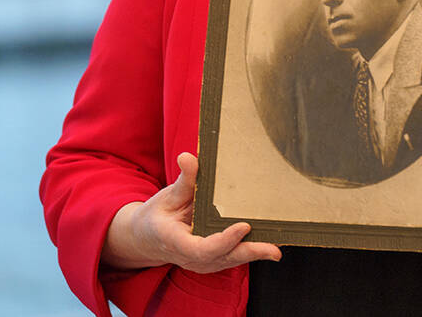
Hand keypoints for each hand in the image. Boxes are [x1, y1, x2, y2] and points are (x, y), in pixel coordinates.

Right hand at [102, 152, 281, 272]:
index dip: (224, 239)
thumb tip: (188, 158)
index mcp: (177, 241)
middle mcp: (191, 257)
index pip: (203, 248)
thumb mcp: (166, 197)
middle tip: (272, 250)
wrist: (146, 238)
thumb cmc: (157, 216)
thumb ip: (183, 180)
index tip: (243, 226)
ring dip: (254, 255)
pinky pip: (231, 258)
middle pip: (223, 259)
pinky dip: (250, 253)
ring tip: (275, 249)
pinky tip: (268, 246)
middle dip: (250, 253)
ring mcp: (201, 263)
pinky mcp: (211, 261)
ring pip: (230, 261)